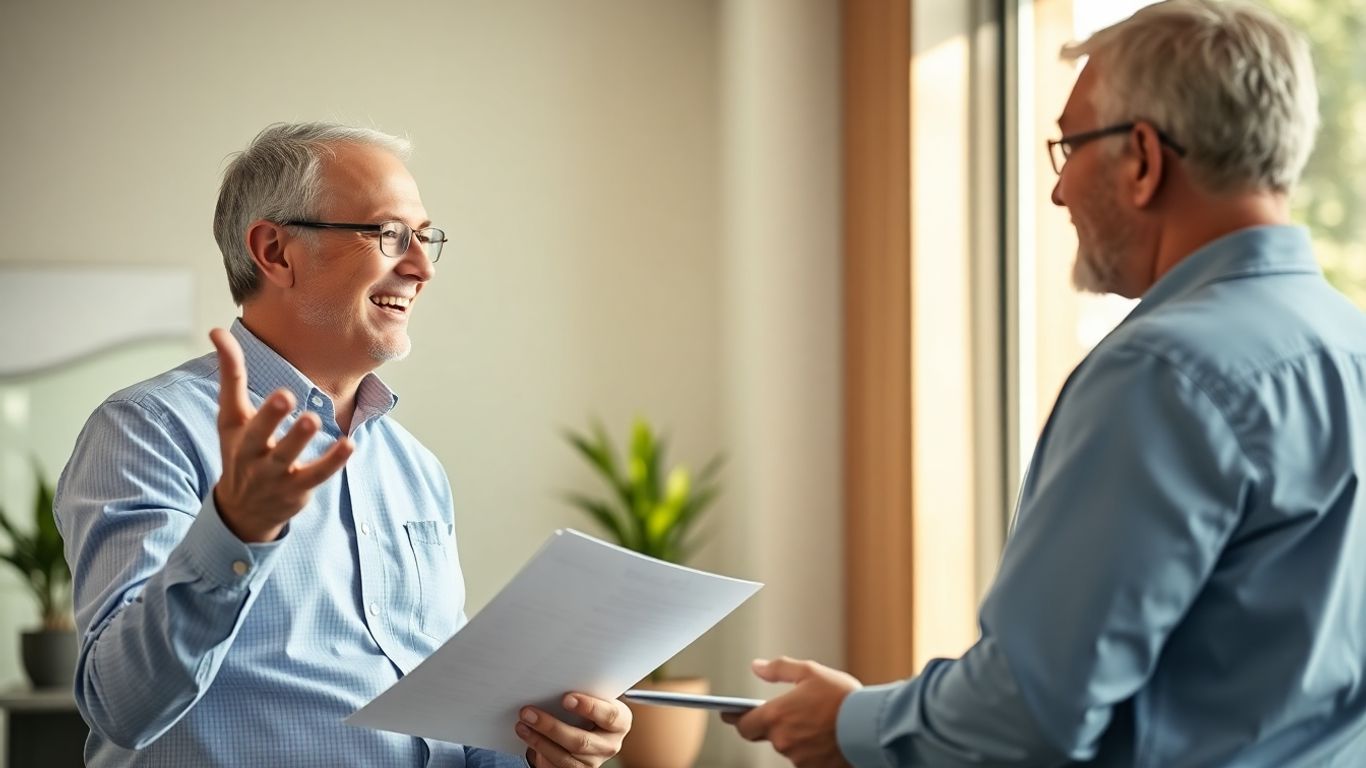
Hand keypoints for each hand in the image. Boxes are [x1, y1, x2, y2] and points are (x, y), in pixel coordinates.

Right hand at [210, 328, 353, 541]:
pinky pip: (316, 476)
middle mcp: (252, 455)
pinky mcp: (297, 490)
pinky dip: (332, 461)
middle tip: (285, 396)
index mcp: (237, 433)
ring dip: (299, 440)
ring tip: (313, 418)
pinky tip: (349, 444)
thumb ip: (231, 374)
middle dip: (269, 417)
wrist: (243, 510)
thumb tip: (218, 331)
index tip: (227, 340)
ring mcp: (274, 475)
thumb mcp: (231, 417)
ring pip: (287, 458)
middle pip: (259, 436)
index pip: (232, 403)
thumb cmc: (241, 451)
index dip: (232, 373)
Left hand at [516, 692, 631, 767]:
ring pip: (565, 757)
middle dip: (552, 727)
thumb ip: (583, 693)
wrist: (587, 729)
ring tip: (522, 724)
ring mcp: (593, 762)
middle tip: (529, 712)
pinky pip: (556, 766)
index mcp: (620, 722)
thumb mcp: (592, 698)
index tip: (566, 698)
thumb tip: (553, 682)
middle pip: (581, 741)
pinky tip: (527, 736)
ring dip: (539, 740)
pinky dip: (539, 751)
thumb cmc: (588, 708)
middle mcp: (610, 745)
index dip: (589, 707)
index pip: (610, 715)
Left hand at [721, 657, 860, 767]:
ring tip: (815, 721)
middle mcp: (782, 741)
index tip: (729, 714)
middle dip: (768, 725)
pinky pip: (805, 758)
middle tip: (783, 713)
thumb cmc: (842, 697)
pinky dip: (810, 747)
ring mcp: (798, 758)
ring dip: (794, 736)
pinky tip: (825, 736)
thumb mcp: (810, 672)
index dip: (736, 718)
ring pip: (787, 746)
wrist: (872, 726)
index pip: (743, 724)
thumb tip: (757, 667)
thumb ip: (779, 669)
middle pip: (764, 736)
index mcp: (776, 716)